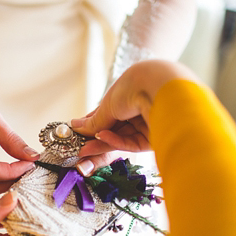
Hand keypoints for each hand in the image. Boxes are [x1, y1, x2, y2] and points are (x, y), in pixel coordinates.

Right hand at [72, 60, 197, 174]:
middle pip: (113, 130)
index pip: (105, 115)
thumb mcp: (108, 104)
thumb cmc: (134, 86)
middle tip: (77, 148)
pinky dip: (116, 141)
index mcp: (126, 96)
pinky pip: (131, 143)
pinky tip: (103, 137)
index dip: (91, 125)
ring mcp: (145, 125)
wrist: (159, 87)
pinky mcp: (153, 138)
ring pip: (120, 139)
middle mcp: (136, 111)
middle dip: (95, 138)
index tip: (76, 133)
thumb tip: (76, 127)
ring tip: (84, 149)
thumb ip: (94, 121)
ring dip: (102, 143)